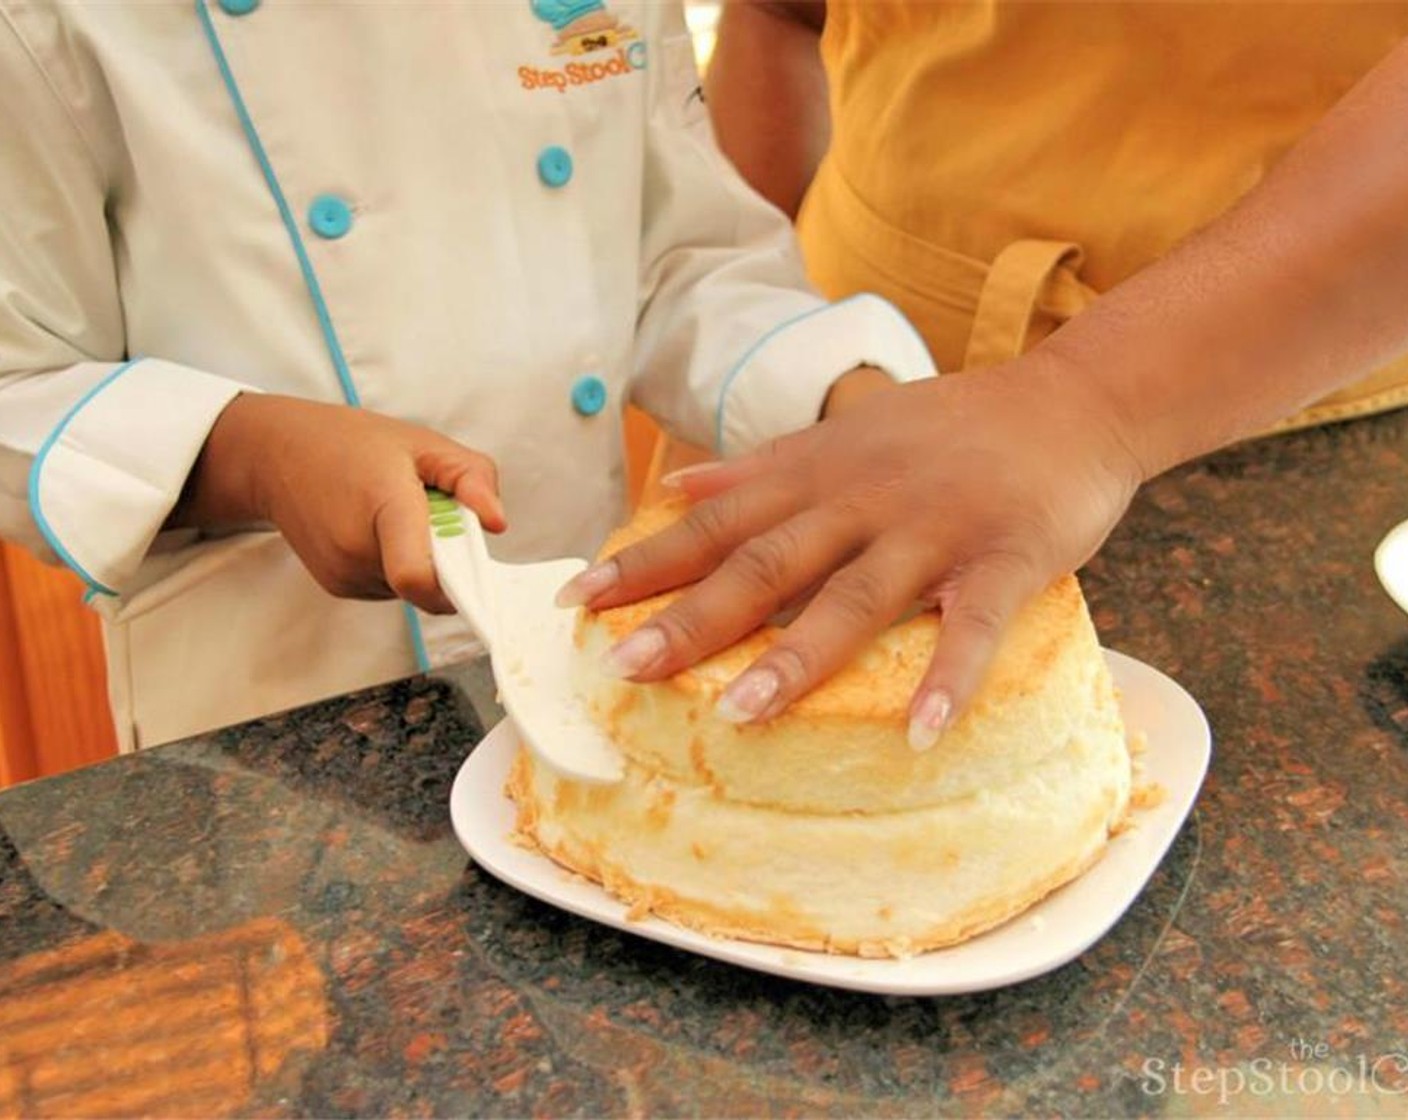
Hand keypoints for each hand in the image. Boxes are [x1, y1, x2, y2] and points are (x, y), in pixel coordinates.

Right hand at [172, 393, 504, 612]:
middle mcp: (357, 549)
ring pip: (411, 590)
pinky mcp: (338, 586)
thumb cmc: (352, 444)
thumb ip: (471, 477)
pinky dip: (398, 565)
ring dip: (421, 562)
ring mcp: (343, 574)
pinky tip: (379, 530)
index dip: (456, 585)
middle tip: (432, 517)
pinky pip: (390, 588)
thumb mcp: (423, 443)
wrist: (276, 455)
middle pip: (427, 583)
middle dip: (446, 559)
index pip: (416, 576)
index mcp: (384, 506)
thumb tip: (497, 523)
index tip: (477, 572)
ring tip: (398, 518)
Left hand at [557, 350, 1142, 746]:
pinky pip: (972, 624)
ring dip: (795, 655)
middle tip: (624, 668)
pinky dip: (948, 677)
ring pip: (854, 595)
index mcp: (819, 474)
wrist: (1072, 399)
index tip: (577, 602)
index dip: (646, 561)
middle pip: (766, 562)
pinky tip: (919, 734)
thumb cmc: (952, 428)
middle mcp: (863, 499)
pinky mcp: (1005, 556)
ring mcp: (934, 528)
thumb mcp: (844, 434)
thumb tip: (672, 486)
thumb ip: (759, 467)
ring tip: (736, 714)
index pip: (717, 522)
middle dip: (692, 616)